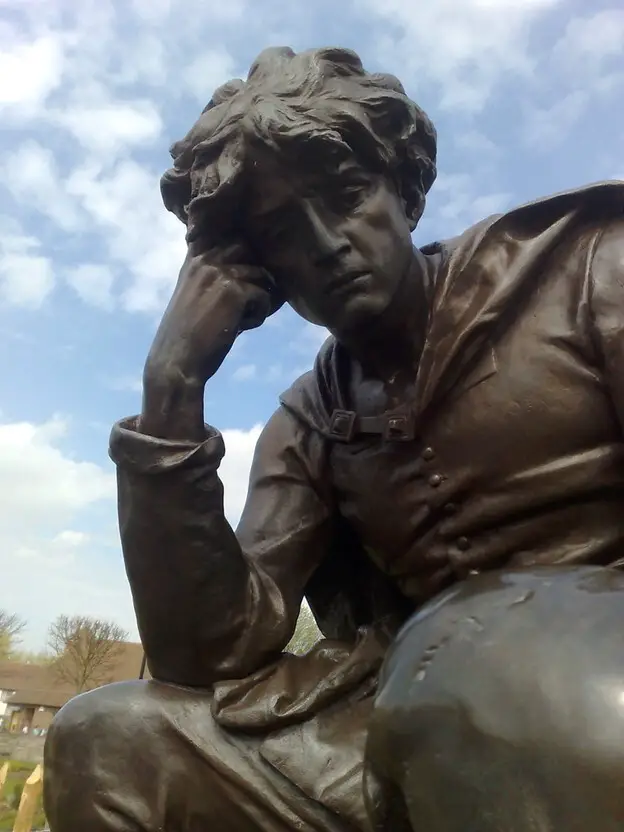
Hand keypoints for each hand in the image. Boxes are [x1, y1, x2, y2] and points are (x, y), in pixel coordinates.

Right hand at [145, 242, 276, 388]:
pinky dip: (259, 315)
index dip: (242, 251)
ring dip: (259, 297)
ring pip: (261, 274)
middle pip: (249, 249)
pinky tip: (241, 327)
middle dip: (255, 272)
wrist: (177, 362)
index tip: (239, 277)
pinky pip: (264, 296)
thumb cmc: (187, 334)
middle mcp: (206, 259)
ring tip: (243, 317)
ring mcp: (220, 273)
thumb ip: (212, 275)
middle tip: (249, 298)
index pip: (226, 233)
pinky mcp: (235, 292)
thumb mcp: (194, 293)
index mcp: (194, 258)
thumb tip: (249, 265)